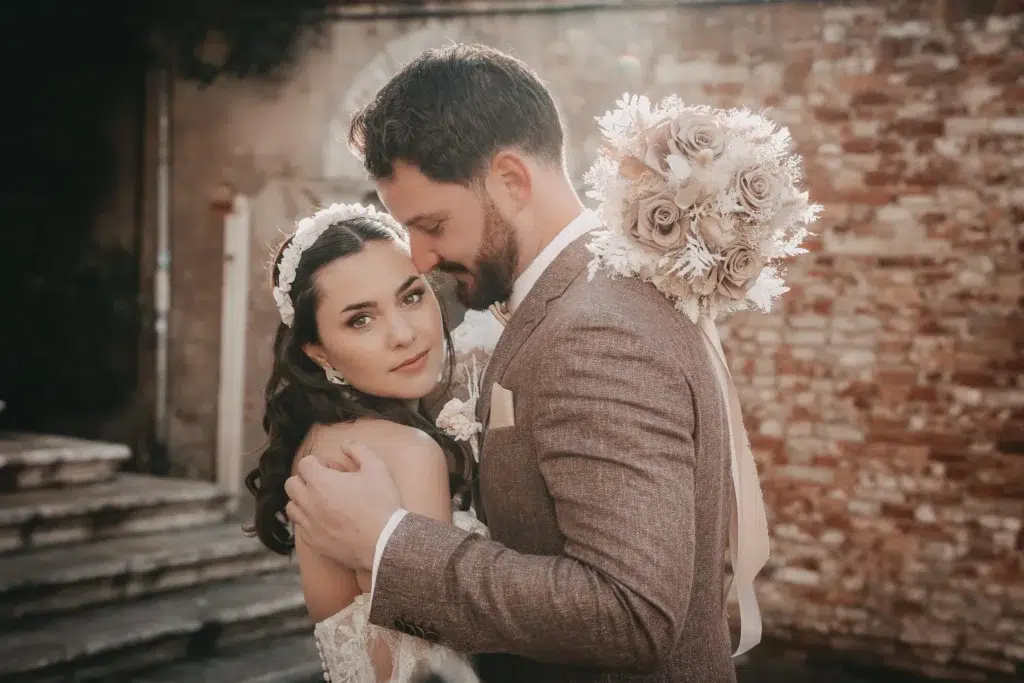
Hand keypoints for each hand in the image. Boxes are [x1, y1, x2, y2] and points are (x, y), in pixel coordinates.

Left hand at [284, 441, 401, 570]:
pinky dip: (309, 521)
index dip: (320, 462)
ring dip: (303, 501)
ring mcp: (309, 524)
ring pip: (291, 507)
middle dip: (306, 480)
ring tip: (323, 502)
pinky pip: (301, 527)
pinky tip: (327, 521)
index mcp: (320, 482)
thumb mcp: (376, 468)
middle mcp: (308, 502)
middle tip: (327, 484)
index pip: (305, 464)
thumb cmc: (381, 503)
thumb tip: (344, 444)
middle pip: (291, 484)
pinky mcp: (313, 542)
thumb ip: (358, 450)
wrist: (384, 542)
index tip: (337, 470)